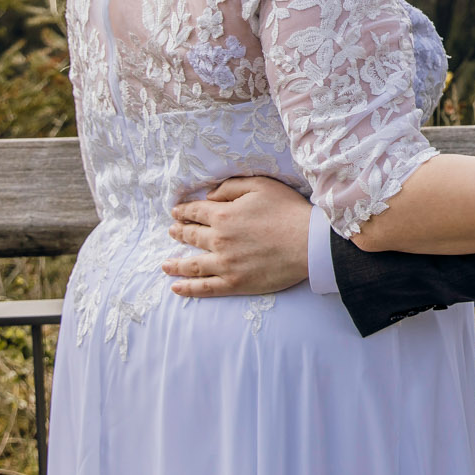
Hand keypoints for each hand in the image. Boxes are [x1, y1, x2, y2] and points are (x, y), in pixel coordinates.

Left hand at [163, 175, 312, 297]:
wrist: (308, 243)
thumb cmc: (288, 211)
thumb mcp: (261, 186)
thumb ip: (231, 187)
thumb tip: (210, 195)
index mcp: (223, 215)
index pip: (196, 211)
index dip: (184, 210)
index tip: (176, 212)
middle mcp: (218, 240)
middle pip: (191, 236)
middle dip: (179, 232)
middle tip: (172, 232)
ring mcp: (225, 264)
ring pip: (192, 264)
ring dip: (175, 264)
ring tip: (165, 265)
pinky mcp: (234, 283)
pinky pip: (205, 288)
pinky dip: (188, 288)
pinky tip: (176, 288)